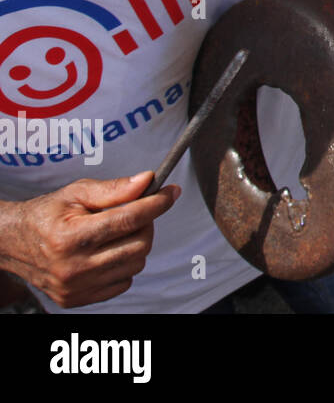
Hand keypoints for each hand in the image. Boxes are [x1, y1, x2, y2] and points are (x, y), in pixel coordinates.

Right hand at [0, 171, 179, 307]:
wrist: (13, 244)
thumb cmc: (45, 215)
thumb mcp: (75, 193)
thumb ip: (113, 188)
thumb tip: (147, 181)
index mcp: (71, 237)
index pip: (128, 219)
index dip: (156, 203)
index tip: (170, 192)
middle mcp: (73, 267)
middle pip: (139, 244)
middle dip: (146, 223)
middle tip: (136, 212)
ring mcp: (76, 287)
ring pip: (136, 264)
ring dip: (136, 244)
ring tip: (118, 232)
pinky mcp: (77, 299)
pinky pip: (123, 283)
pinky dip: (125, 265)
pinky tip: (108, 252)